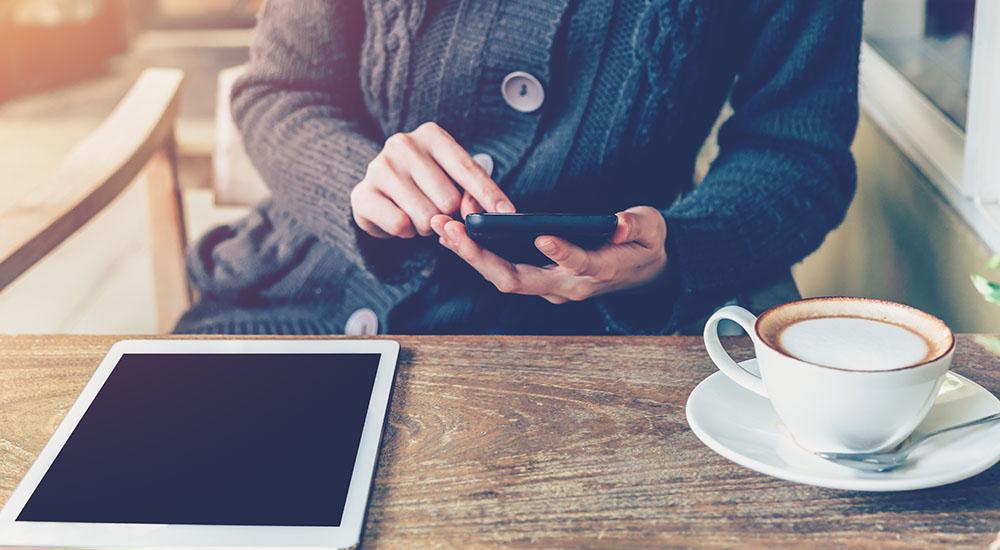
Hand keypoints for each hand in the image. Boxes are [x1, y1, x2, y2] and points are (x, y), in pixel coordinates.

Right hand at [351, 122, 514, 237]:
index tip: (507, 213)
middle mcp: (403, 144)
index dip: (489, 194)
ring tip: (418, 215)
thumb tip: (474, 213)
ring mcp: (379, 167)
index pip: (467, 168)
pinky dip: (406, 232)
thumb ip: (470, 194)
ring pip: (426, 217)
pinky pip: (401, 226)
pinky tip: (400, 219)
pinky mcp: (362, 194)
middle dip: (449, 217)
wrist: (377, 194)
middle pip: (448, 200)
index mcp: (431, 135)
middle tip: (438, 212)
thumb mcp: (451, 180)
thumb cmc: (424, 185)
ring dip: (427, 227)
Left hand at [431, 206, 667, 303]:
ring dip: (470, 255)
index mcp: (601, 271)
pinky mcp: (541, 281)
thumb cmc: (645, 247)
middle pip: (518, 279)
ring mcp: (551, 288)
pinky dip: (479, 252)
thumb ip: (637, 225)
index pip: (579, 265)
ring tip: (442, 227)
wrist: (644, 274)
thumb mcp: (652, 230)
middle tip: (452, 230)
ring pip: (504, 278)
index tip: (544, 235)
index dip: (563, 252)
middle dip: (481, 257)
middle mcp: (569, 286)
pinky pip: (504, 271)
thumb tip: (620, 221)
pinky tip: (457, 231)